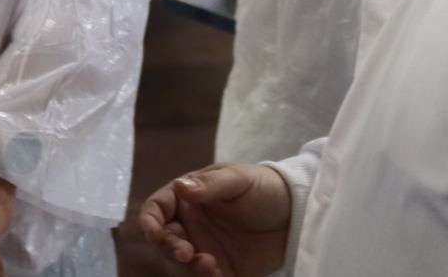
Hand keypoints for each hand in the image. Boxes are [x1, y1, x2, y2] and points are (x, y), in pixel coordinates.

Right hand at [137, 164, 292, 275]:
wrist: (297, 215)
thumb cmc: (265, 188)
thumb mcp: (239, 179)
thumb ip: (210, 185)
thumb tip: (179, 187)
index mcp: (188, 198)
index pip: (156, 210)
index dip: (150, 222)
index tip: (154, 233)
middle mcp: (191, 225)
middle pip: (163, 241)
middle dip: (169, 249)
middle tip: (187, 253)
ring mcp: (205, 248)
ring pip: (180, 265)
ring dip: (187, 268)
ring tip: (210, 266)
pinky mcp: (222, 270)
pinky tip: (219, 275)